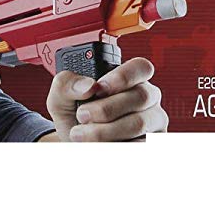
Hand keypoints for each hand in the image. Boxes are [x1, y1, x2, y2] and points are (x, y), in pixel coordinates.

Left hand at [45, 56, 166, 141]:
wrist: (74, 145)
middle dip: (107, 108)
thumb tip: (88, 86)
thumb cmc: (74, 115)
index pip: (141, 67)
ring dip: (105, 131)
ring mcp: (153, 122)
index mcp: (131, 79)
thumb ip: (67, 84)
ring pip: (139, 123)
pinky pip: (138, 145)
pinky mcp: (149, 144)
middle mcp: (148, 97)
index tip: (99, 88)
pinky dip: (111, 146)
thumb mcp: (61, 97)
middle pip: (141, 96)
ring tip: (80, 135)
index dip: (124, 76)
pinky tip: (95, 146)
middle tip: (82, 115)